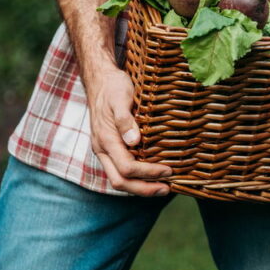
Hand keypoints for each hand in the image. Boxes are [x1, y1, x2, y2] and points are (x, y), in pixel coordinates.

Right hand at [86, 67, 171, 195]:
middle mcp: (102, 149)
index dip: (148, 173)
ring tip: (163, 187)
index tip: (169, 170)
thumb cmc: (112, 87)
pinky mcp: (110, 148)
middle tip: (167, 189)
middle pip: (120, 181)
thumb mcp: (121, 97)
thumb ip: (125, 120)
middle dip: (144, 189)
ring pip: (119, 179)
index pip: (127, 167)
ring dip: (141, 187)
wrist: (100, 80)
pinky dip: (137, 178)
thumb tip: (134, 142)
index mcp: (105, 140)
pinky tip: (153, 175)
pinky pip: (121, 170)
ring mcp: (105, 150)